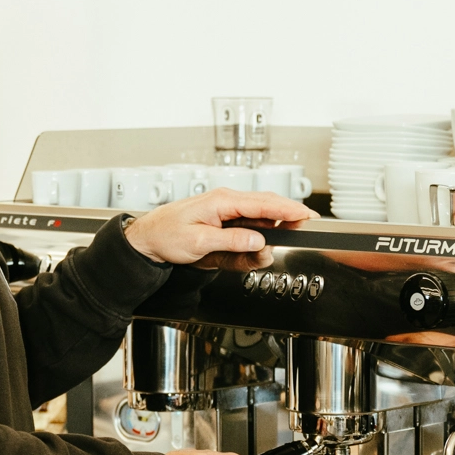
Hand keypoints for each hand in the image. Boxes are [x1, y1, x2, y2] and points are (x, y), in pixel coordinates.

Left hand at [123, 189, 317, 267]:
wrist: (149, 238)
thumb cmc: (166, 234)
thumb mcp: (197, 241)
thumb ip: (230, 241)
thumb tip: (257, 240)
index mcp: (222, 201)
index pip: (263, 202)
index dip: (288, 209)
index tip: (306, 215)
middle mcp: (227, 203)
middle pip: (267, 206)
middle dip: (288, 216)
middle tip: (306, 227)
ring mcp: (228, 213)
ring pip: (261, 220)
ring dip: (272, 234)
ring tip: (270, 250)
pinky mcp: (227, 224)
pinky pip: (250, 230)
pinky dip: (258, 241)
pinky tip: (256, 252)